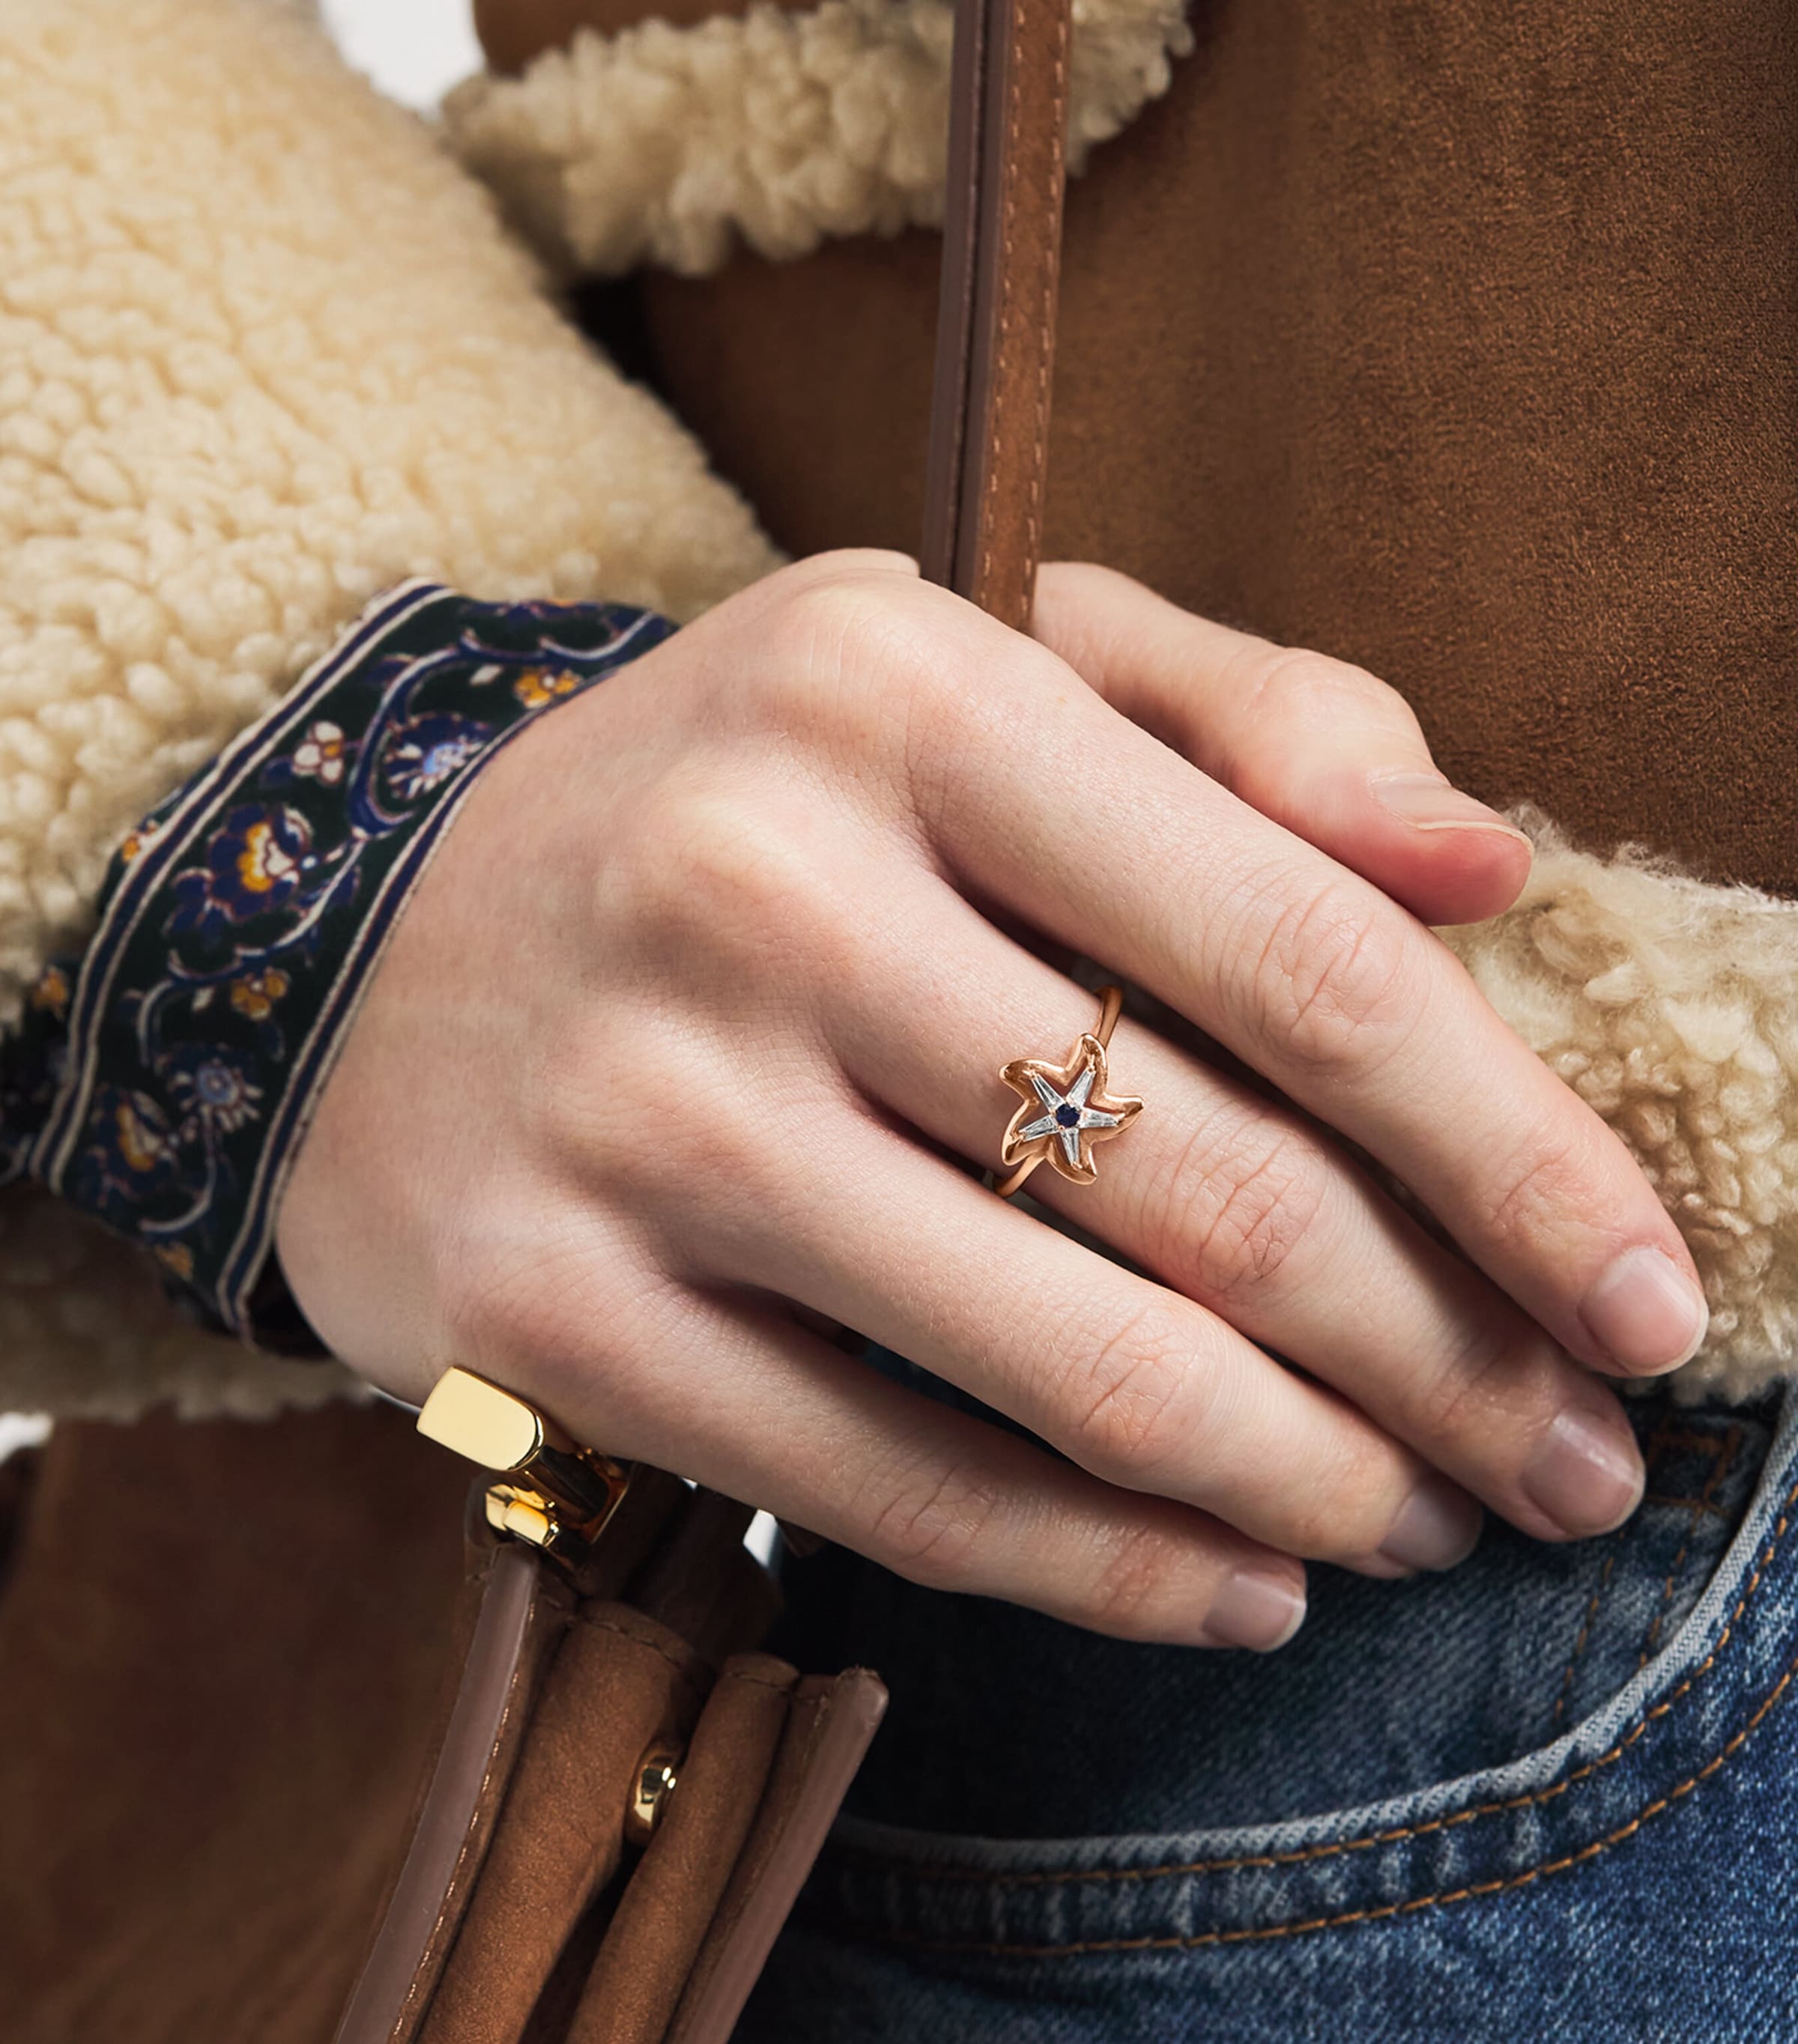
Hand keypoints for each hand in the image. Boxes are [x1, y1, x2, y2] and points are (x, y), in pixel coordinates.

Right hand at [276, 553, 1703, 1649]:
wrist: (381, 953)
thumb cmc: (740, 803)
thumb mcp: (971, 669)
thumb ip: (1248, 716)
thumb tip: (1489, 859)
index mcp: (896, 687)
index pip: (1297, 950)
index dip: (1515, 1150)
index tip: (1646, 1294)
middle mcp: (756, 888)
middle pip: (1216, 1189)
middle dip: (1452, 1361)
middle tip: (1575, 1462)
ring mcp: (644, 1115)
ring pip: (1083, 1368)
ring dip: (1315, 1486)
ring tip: (1432, 1523)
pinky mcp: (560, 1309)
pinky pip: (905, 1487)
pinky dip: (1114, 1567)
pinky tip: (1242, 1589)